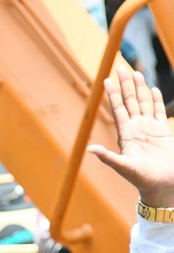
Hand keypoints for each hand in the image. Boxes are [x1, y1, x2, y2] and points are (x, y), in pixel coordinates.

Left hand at [88, 67, 173, 207]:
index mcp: (126, 134)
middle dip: (125, 85)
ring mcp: (149, 129)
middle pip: (130, 101)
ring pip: (144, 104)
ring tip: (135, 73)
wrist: (162, 185)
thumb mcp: (123, 167)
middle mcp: (136, 129)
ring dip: (140, 89)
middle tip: (121, 67)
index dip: (113, 94)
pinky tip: (153, 90)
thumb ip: (108, 157)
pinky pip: (159, 112)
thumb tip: (90, 149)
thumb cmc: (142, 179)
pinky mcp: (163, 132)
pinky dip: (156, 101)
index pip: (118, 109)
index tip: (106, 80)